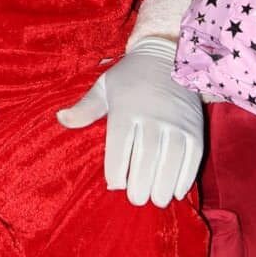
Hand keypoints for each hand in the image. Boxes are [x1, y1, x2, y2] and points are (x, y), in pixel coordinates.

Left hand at [57, 36, 203, 207]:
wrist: (168, 56)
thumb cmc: (130, 76)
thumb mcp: (105, 86)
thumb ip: (85, 108)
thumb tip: (60, 118)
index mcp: (126, 108)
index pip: (119, 145)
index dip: (117, 170)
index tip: (114, 185)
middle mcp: (152, 116)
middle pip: (146, 156)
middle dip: (141, 184)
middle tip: (136, 199)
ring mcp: (176, 122)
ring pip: (171, 159)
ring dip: (164, 184)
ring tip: (156, 200)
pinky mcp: (195, 127)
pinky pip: (193, 155)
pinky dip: (185, 176)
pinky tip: (176, 190)